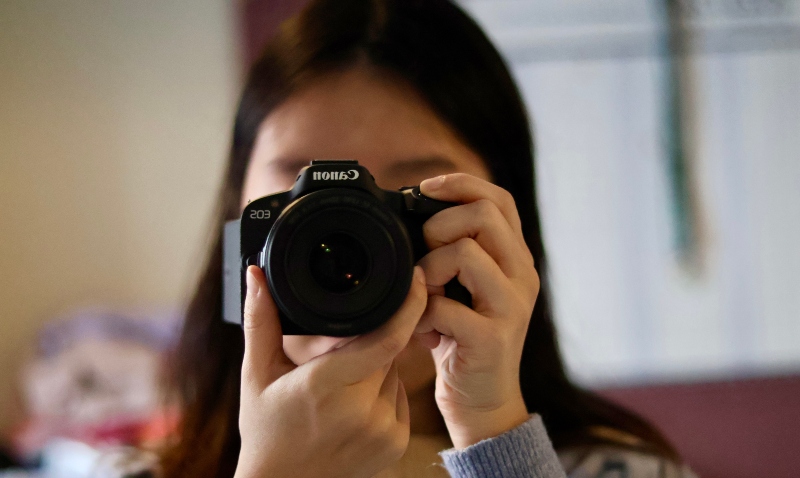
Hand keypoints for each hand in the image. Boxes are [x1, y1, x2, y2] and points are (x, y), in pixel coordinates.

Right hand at [234, 265, 426, 477]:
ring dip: (377, 368)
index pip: (386, 339)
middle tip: (336, 358)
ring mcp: (382, 430)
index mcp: (327, 385)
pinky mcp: (396, 444)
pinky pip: (401, 397)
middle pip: (388, 351)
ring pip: (396, 373)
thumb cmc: (266, 430)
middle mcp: (361, 410)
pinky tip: (354, 406)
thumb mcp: (257, 375)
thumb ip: (260, 321)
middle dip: (369, 341)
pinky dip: (384, 392)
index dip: (407, 306)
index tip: (415, 280)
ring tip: (340, 389)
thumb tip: (256, 275)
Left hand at [415, 173, 538, 448]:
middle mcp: (523, 276)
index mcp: (515, 258)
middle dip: (440, 225)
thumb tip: (412, 216)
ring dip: (429, 269)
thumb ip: (451, 253)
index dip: (461, 184)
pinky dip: (422, 314)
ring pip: (466, 253)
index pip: (499, 199)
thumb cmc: (463, 341)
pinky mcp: (493, 338)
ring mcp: (512, 307)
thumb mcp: (463, 289)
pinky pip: (445, 307)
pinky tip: (422, 330)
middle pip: (485, 214)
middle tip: (425, 255)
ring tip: (424, 295)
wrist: (483, 404)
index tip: (424, 188)